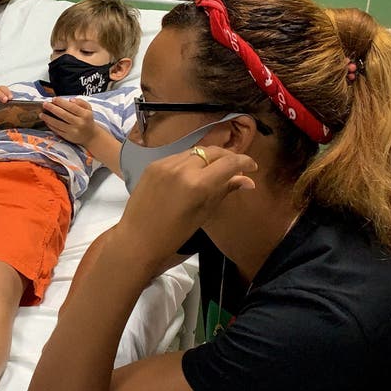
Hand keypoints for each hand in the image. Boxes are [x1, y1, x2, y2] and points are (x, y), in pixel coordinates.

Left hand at [40, 97, 97, 144]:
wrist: (91, 136)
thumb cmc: (87, 120)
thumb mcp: (88, 109)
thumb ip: (81, 102)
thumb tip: (70, 99)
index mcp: (85, 115)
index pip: (71, 107)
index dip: (61, 103)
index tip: (54, 99)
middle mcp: (79, 123)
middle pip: (63, 115)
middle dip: (52, 109)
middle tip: (44, 104)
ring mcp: (73, 131)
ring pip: (58, 124)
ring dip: (48, 118)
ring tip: (41, 114)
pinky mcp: (68, 137)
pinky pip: (57, 130)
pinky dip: (51, 126)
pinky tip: (46, 121)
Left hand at [116, 145, 257, 273]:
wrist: (138, 238)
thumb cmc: (174, 233)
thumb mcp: (204, 213)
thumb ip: (225, 191)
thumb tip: (248, 182)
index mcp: (197, 183)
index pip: (229, 162)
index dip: (245, 162)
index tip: (252, 167)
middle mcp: (182, 168)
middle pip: (213, 151)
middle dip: (228, 157)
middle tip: (236, 169)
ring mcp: (165, 164)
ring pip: (196, 151)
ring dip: (209, 158)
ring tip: (215, 170)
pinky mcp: (154, 164)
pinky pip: (179, 156)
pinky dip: (190, 161)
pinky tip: (193, 173)